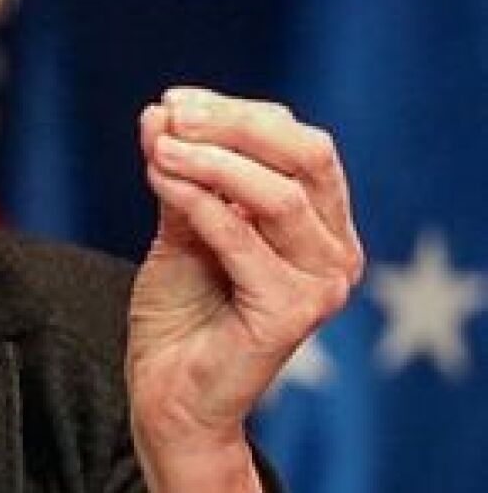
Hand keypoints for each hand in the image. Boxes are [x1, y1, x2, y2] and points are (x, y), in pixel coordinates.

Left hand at [126, 87, 362, 492]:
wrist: (168, 390)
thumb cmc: (181, 309)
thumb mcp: (180, 226)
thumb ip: (179, 173)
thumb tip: (159, 111)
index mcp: (322, 223)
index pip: (297, 143)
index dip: (236, 113)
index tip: (172, 102)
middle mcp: (336, 252)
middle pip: (304, 156)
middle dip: (234, 125)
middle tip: (170, 115)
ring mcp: (322, 284)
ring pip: (278, 195)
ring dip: (210, 161)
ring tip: (156, 150)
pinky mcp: (292, 313)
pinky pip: (242, 239)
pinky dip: (197, 201)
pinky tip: (158, 178)